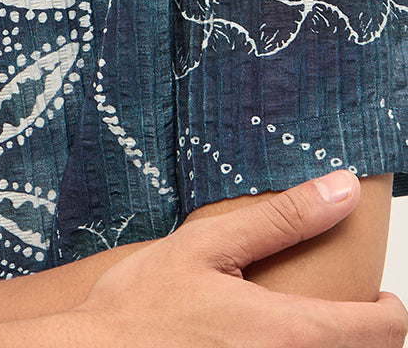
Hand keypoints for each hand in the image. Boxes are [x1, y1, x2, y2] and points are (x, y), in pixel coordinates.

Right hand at [63, 171, 406, 347]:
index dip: (389, 308)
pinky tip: (256, 344)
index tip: (376, 295)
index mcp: (289, 333)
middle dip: (362, 334)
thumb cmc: (139, 308)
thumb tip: (340, 189)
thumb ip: (282, 220)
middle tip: (335, 309)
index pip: (383, 331)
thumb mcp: (207, 245)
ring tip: (289, 327)